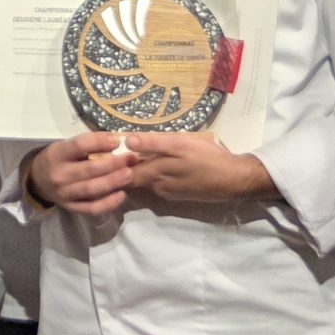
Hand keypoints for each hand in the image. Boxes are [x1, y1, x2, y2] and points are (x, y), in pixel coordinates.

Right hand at [28, 133, 134, 214]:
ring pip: (92, 189)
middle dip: (114, 163)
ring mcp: (64, 194)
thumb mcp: (66, 146)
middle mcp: (59, 175)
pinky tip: (121, 195)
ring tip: (129, 174)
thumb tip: (117, 141)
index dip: (99, 142)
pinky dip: (108, 203)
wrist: (38, 180)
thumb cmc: (59, 158)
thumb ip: (88, 145)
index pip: (79, 145)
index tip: (117, 140)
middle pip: (89, 169)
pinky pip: (91, 208)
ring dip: (113, 182)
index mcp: (57, 154)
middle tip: (132, 158)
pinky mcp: (71, 207)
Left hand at [121, 132, 276, 203]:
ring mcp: (169, 192)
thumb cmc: (208, 157)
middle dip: (121, 171)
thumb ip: (153, 144)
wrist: (235, 180)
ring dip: (137, 173)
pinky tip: (155, 166)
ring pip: (146, 181)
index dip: (111, 166)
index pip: (124, 173)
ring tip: (126, 160)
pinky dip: (153, 177)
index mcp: (155, 172)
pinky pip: (159, 185)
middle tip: (109, 158)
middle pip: (133, 178)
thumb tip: (127, 140)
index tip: (100, 157)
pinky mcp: (179, 194)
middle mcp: (158, 185)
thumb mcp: (180, 144)